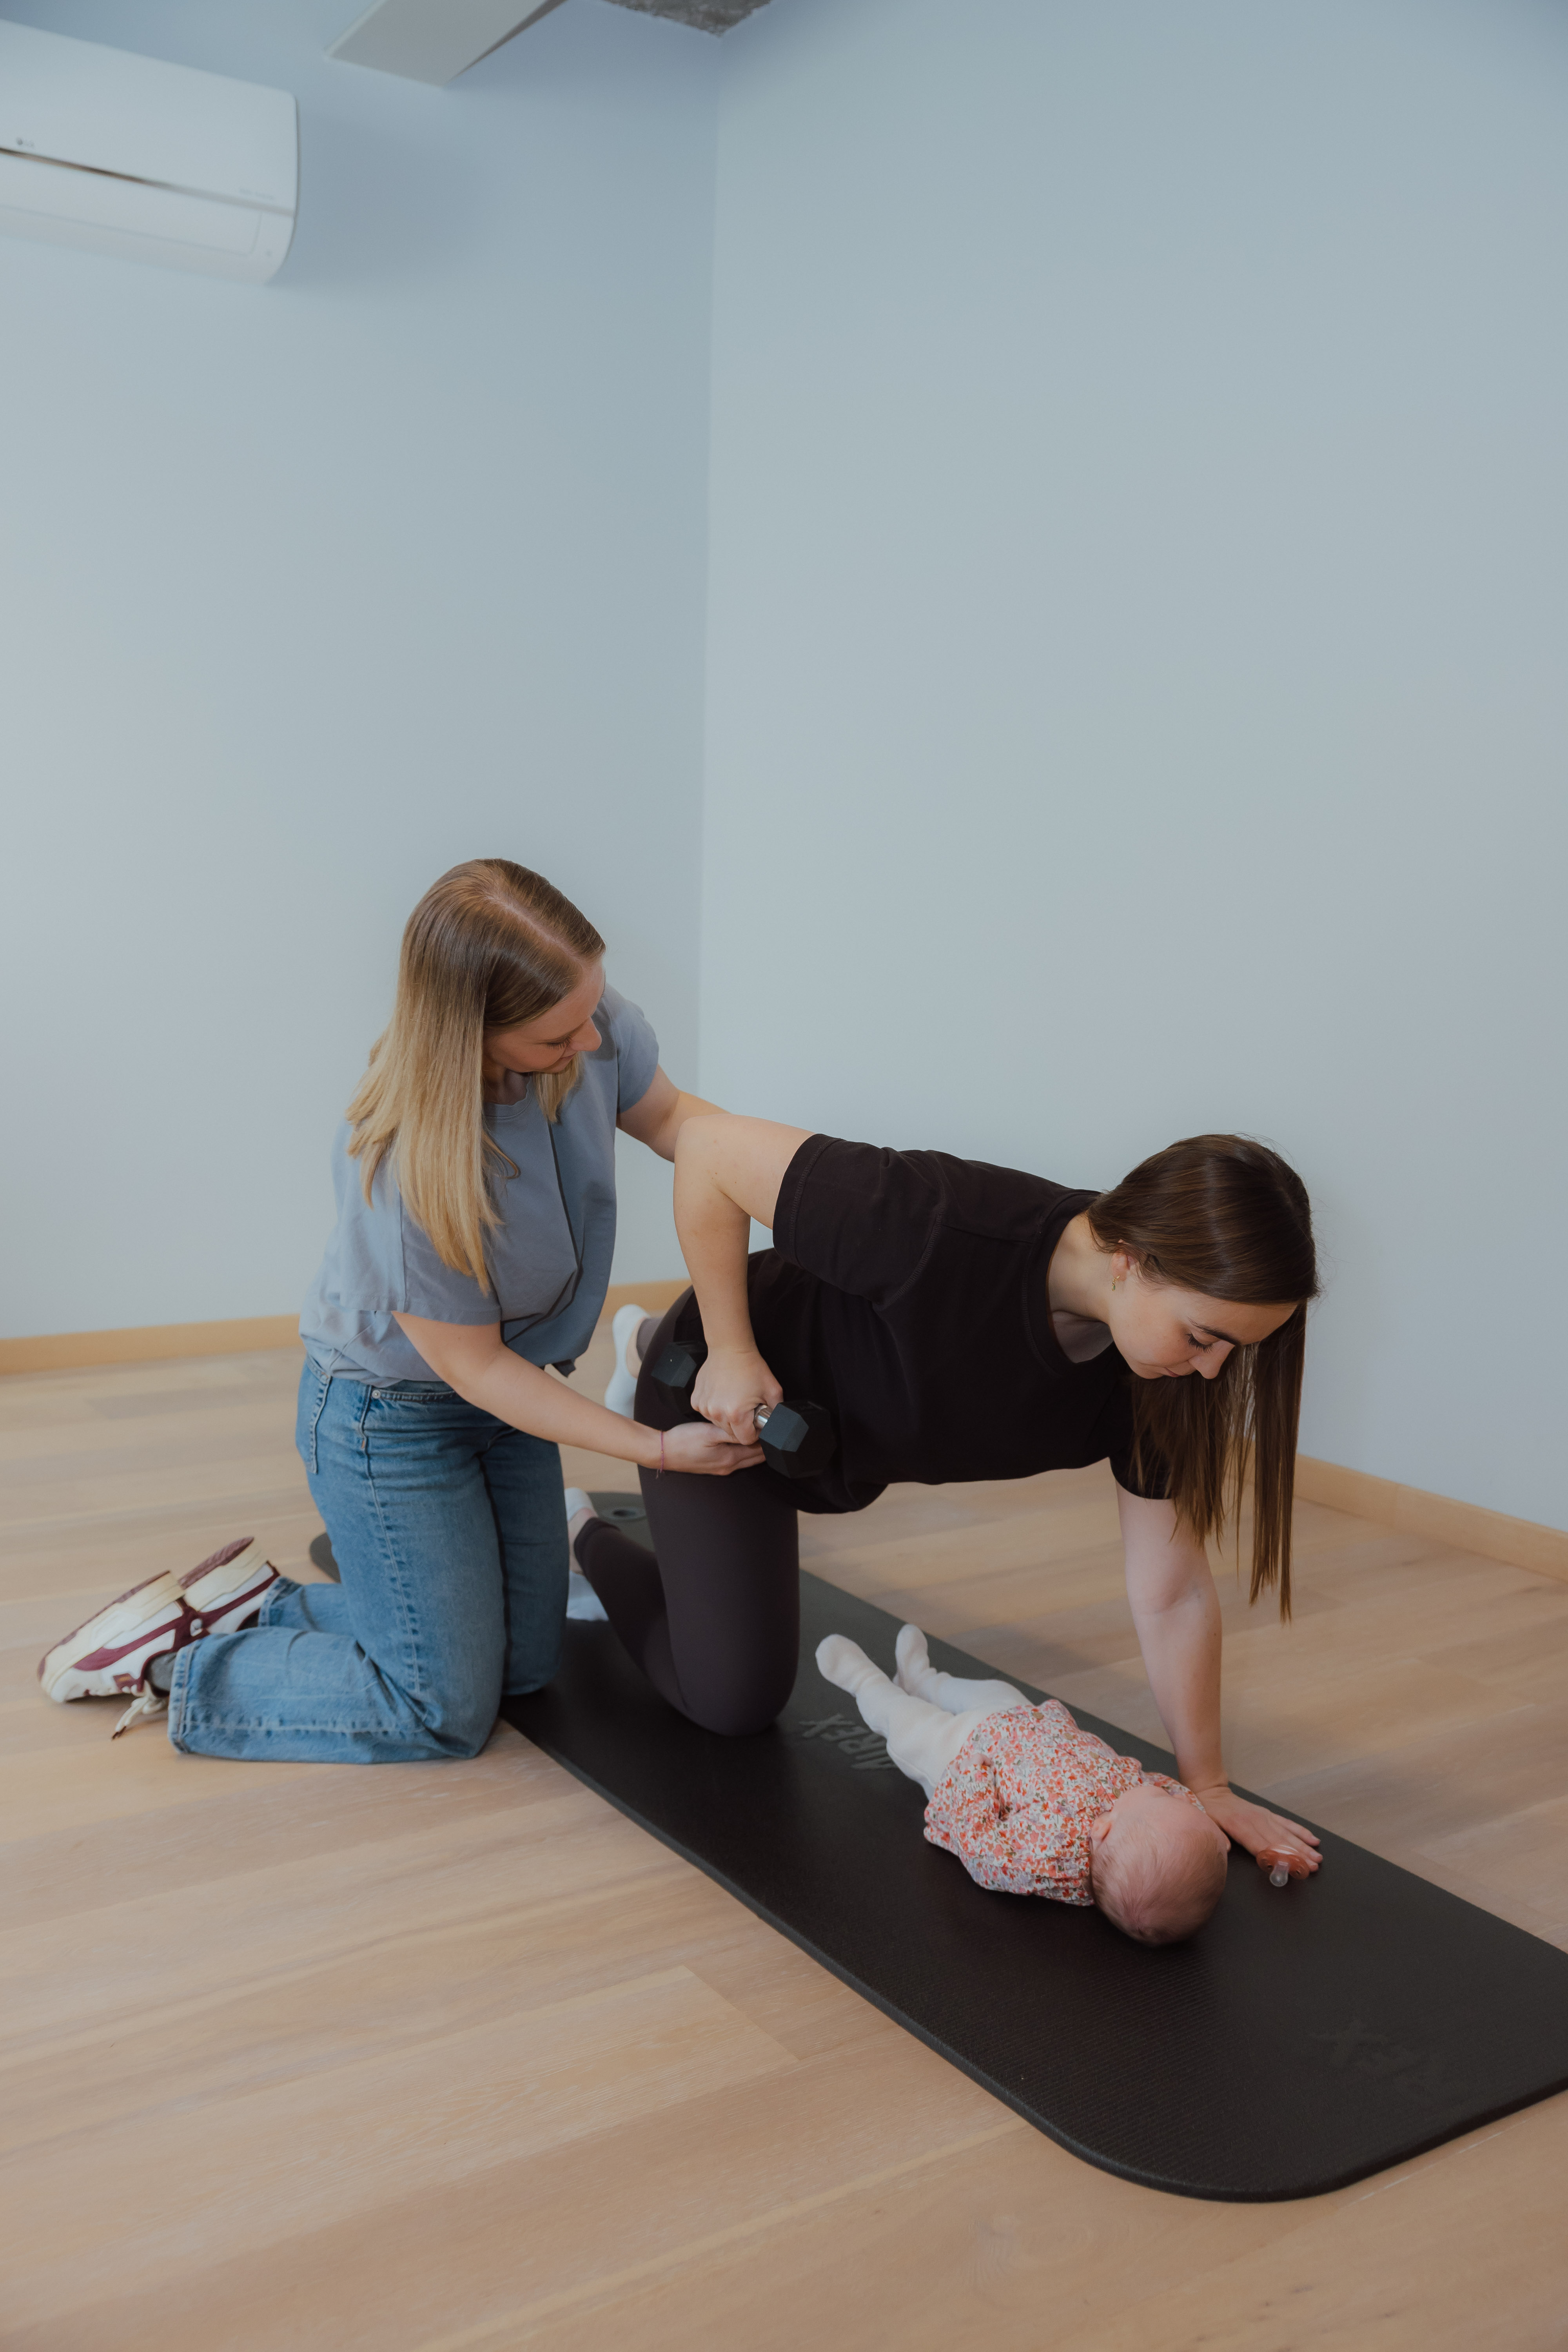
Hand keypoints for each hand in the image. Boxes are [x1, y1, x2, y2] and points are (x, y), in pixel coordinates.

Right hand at [657, 1418, 763, 1476]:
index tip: (772, 1424)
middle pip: (755, 1456)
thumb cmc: (684, 1441)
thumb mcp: (709, 1432)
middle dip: (765, 1444)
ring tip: (760, 1431)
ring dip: (754, 1447)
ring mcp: (721, 1468)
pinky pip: (736, 1458)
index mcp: (730, 1458)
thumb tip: (753, 1431)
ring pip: (746, 1457)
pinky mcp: (714, 1465)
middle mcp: (728, 1466)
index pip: (758, 1449)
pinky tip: (741, 1440)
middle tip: (771, 1428)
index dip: (767, 1437)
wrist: (663, 1452)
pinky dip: (744, 1450)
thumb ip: (732, 1433)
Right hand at [691, 1345, 782, 1443]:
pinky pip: (708, 1413)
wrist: (730, 1348)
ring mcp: (704, 1407)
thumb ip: (777, 1412)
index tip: (756, 1422)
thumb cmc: (751, 1366)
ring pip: (719, 1424)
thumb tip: (777, 1425)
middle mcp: (717, 1413)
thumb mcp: (773, 1391)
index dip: (754, 1433)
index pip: (745, 1440)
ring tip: (735, 1399)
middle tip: (747, 1407)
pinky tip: (722, 1395)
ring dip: (727, 1417)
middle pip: (731, 1433)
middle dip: (741, 1425)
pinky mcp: (696, 1400)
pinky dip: (715, 1408)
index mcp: (736, 1415)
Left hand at [1191, 1786, 1321, 1873]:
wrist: (1212, 1792)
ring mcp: (1264, 1816)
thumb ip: (1217, 1837)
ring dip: (1303, 1846)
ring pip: (1287, 1833)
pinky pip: (1286, 1823)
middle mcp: (1256, 1821)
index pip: (1262, 1845)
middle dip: (1298, 1855)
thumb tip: (1223, 1849)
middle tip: (1313, 1866)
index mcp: (1240, 1826)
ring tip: (1317, 1857)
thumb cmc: (1209, 1812)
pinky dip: (1300, 1831)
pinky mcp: (1267, 1814)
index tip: (1292, 1866)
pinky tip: (1312, 1839)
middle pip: (1279, 1842)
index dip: (1277, 1856)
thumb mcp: (1206, 1824)